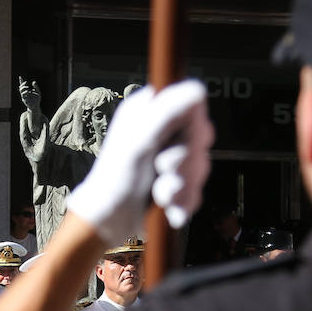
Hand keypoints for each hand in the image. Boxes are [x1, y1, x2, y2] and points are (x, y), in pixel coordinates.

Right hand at [18, 77, 41, 114]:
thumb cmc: (37, 100)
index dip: (21, 81)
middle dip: (22, 84)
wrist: (36, 106)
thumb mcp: (38, 92)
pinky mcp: (24, 100)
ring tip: (28, 87)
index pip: (23, 85)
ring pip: (21, 91)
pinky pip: (23, 95)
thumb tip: (33, 82)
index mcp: (27, 91)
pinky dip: (25, 92)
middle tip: (26, 82)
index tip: (20, 77)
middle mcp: (25, 93)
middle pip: (20, 87)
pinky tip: (28, 91)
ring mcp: (24, 97)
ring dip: (23, 88)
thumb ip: (36, 87)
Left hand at [66, 80, 213, 241]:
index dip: (191, 125)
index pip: (192, 102)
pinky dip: (182, 201)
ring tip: (159, 192)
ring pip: (201, 165)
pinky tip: (165, 205)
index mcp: (151, 111)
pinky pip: (196, 189)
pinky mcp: (177, 182)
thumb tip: (197, 90)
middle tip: (161, 168)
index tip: (179, 140)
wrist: (110, 220)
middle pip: (201, 136)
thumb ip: (168, 111)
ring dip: (181, 185)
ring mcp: (171, 157)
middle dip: (185, 161)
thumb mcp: (140, 139)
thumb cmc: (115, 179)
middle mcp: (162, 130)